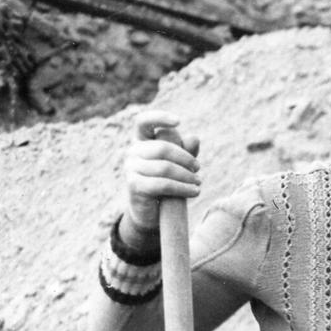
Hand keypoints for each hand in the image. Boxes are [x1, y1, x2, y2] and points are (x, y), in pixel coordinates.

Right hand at [121, 110, 201, 250]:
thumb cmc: (167, 185)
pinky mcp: (134, 185)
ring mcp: (131, 168)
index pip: (143, 122)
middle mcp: (132, 152)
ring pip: (164, 167)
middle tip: (198, 168)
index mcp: (141, 142)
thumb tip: (193, 138)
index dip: (159, 118)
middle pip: (162, 147)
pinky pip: (163, 184)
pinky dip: (183, 188)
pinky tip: (195, 192)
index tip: (178, 121)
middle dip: (185, 158)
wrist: (152, 213)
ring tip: (198, 183)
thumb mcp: (179, 166)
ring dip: (187, 176)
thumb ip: (186, 151)